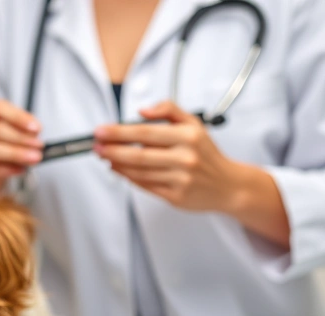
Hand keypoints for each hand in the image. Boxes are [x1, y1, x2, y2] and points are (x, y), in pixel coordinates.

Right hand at [0, 99, 43, 199]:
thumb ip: (19, 128)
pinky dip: (8, 169)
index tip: (37, 127)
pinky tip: (22, 170)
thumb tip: (35, 132)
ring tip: (35, 158)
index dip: (18, 116)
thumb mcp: (8, 132)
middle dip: (21, 137)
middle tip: (39, 145)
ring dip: (17, 153)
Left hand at [94, 101, 289, 247]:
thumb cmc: (206, 153)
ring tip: (105, 156)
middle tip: (96, 145)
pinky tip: (118, 169)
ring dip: (117, 165)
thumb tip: (142, 110)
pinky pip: (145, 186)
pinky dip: (128, 177)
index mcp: (188, 136)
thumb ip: (169, 110)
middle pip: (138, 155)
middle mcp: (185, 157)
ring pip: (139, 172)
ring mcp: (180, 179)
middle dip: (112, 150)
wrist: (228, 185)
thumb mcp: (194, 124)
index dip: (119, 133)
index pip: (145, 133)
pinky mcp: (176, 197)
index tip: (101, 131)